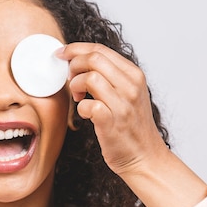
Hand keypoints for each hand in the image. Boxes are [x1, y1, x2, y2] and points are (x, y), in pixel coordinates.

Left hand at [57, 43, 167, 176]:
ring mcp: (123, 104)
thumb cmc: (131, 126)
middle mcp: (131, 86)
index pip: (100, 49)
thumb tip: (81, 62)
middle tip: (70, 79)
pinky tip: (85, 113)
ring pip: (90, 78)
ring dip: (75, 86)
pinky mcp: (112, 122)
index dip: (75, 49)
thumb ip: (111, 76)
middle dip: (73, 66)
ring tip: (78, 97)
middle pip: (94, 58)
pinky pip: (87, 105)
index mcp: (134, 75)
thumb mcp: (129, 93)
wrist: (145, 157)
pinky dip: (80, 108)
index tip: (61, 54)